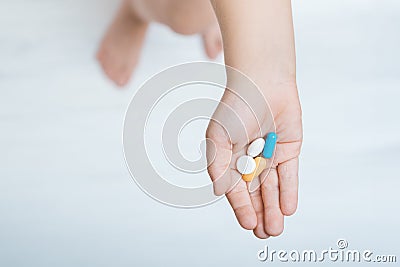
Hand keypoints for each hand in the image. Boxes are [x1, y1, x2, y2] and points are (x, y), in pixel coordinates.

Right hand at [206, 81, 302, 238]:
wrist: (262, 82)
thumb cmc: (236, 107)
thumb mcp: (219, 138)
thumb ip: (219, 165)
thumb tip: (221, 192)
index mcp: (229, 158)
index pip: (235, 189)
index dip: (241, 207)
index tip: (248, 224)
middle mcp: (249, 159)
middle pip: (255, 193)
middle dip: (259, 214)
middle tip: (264, 234)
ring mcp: (270, 155)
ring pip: (272, 188)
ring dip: (274, 208)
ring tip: (275, 228)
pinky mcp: (289, 149)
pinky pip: (289, 174)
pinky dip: (289, 191)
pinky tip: (288, 209)